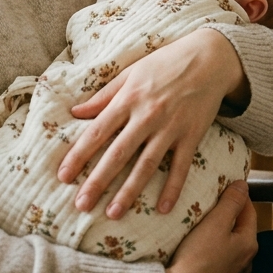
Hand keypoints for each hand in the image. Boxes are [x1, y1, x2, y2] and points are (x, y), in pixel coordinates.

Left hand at [58, 27, 244, 217]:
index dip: (79, 155)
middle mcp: (147, 116)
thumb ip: (104, 95)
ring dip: (129, 191)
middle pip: (118, 153)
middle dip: (98, 181)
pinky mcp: (191, 136)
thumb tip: (76, 112)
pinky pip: (180, 167)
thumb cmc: (165, 63)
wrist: (209, 58)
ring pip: (146, 165)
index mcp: (128, 99)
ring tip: (113, 214)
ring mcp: (170, 128)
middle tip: (81, 205)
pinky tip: (162, 209)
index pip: (98, 131)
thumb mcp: (130, 73)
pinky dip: (172, 188)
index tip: (63, 176)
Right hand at [162, 181, 258, 272]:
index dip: (237, 195)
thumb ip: (231, 202)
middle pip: (239, 228)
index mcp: (249, 244)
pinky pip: (216, 260)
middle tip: (209, 201)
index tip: (224, 185)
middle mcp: (245, 262)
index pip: (249, 211)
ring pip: (227, 245)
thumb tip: (243, 185)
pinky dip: (209, 250)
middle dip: (227, 214)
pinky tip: (195, 247)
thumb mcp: (216, 223)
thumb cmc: (198, 258)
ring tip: (200, 223)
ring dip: (217, 233)